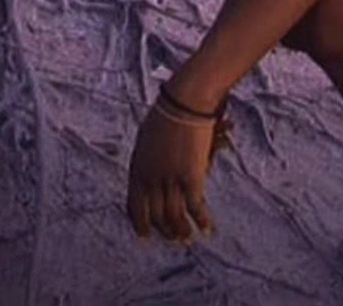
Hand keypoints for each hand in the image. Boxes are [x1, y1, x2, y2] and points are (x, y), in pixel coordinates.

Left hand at [127, 105, 216, 244]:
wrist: (183, 102)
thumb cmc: (167, 111)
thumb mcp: (148, 137)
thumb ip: (149, 158)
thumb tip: (153, 170)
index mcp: (137, 169)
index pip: (135, 206)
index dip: (141, 224)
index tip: (145, 238)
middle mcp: (151, 179)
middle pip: (156, 214)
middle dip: (164, 231)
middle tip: (171, 240)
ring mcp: (170, 179)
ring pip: (174, 215)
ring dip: (181, 231)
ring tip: (187, 240)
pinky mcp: (191, 176)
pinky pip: (195, 206)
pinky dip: (202, 220)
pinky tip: (207, 230)